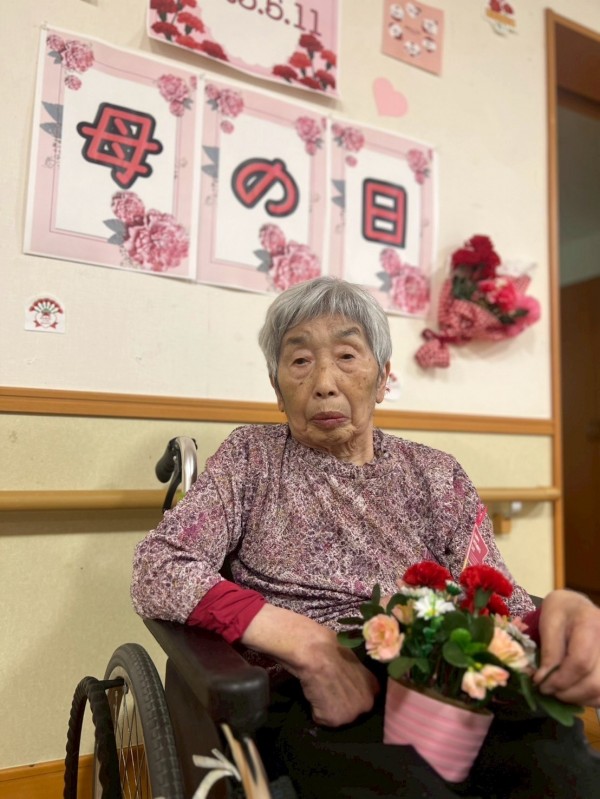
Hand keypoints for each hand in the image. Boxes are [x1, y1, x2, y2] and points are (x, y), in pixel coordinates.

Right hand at [241, 603, 378, 726]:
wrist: (318, 653)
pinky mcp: (334, 721)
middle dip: (342, 705)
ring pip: (337, 718)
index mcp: (375, 689)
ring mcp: (352, 715)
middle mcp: (368, 705)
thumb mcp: (355, 664)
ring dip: (328, 708)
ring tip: (321, 690)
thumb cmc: (333, 650)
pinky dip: (315, 710)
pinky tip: (314, 694)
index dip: (351, 696)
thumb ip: (358, 679)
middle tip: (330, 690)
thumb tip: (351, 683)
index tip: (342, 689)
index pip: (365, 701)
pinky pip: (321, 720)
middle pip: (353, 712)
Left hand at [534, 589, 599, 706]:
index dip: (560, 679)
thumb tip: (544, 680)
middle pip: (594, 682)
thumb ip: (549, 650)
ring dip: (578, 698)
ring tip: (559, 690)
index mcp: (590, 623)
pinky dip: (588, 698)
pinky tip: (573, 691)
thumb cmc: (560, 611)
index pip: (580, 662)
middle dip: (567, 693)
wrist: (577, 606)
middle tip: (548, 690)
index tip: (542, 684)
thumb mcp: (548, 622)